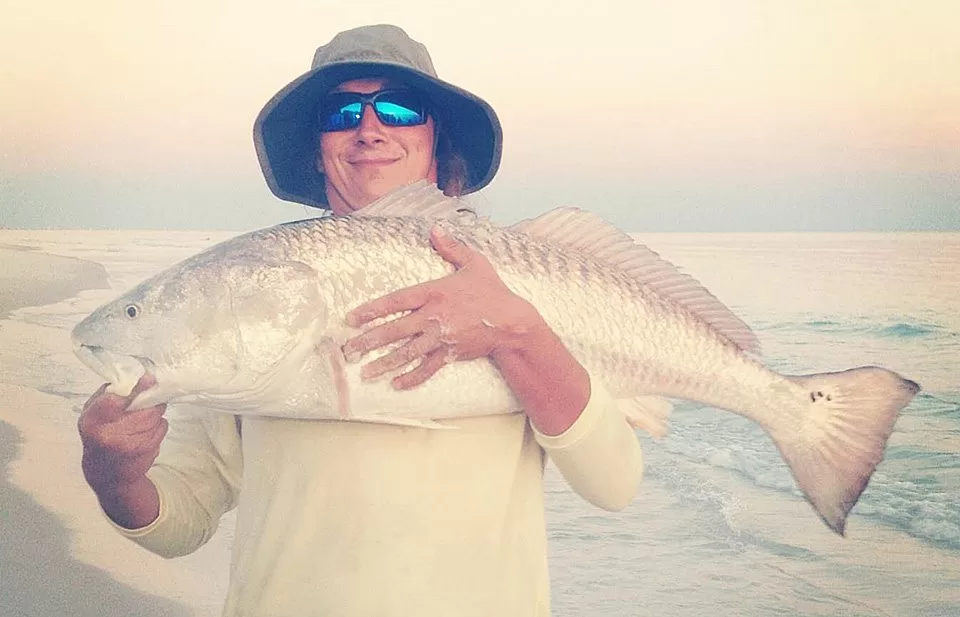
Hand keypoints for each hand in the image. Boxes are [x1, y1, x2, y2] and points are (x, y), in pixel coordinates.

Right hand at [78, 374, 167, 493]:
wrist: (106, 473)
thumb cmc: (100, 435)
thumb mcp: (95, 413)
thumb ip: (110, 395)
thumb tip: (139, 376)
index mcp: (92, 421)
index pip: (116, 399)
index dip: (137, 388)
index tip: (148, 379)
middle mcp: (109, 435)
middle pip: (144, 408)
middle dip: (151, 401)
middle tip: (151, 397)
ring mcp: (129, 446)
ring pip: (156, 417)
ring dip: (155, 413)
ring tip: (145, 417)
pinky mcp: (146, 452)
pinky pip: (162, 428)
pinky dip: (159, 425)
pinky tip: (147, 431)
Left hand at [343, 225, 540, 388]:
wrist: (512, 322)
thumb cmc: (492, 292)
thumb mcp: (474, 263)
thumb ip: (452, 247)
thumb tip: (435, 229)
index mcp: (434, 293)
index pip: (395, 301)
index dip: (372, 309)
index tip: (351, 318)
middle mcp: (433, 317)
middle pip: (394, 330)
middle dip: (369, 341)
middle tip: (348, 351)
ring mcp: (441, 338)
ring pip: (406, 353)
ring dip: (384, 363)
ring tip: (365, 372)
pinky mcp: (450, 354)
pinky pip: (427, 369)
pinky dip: (412, 378)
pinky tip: (396, 384)